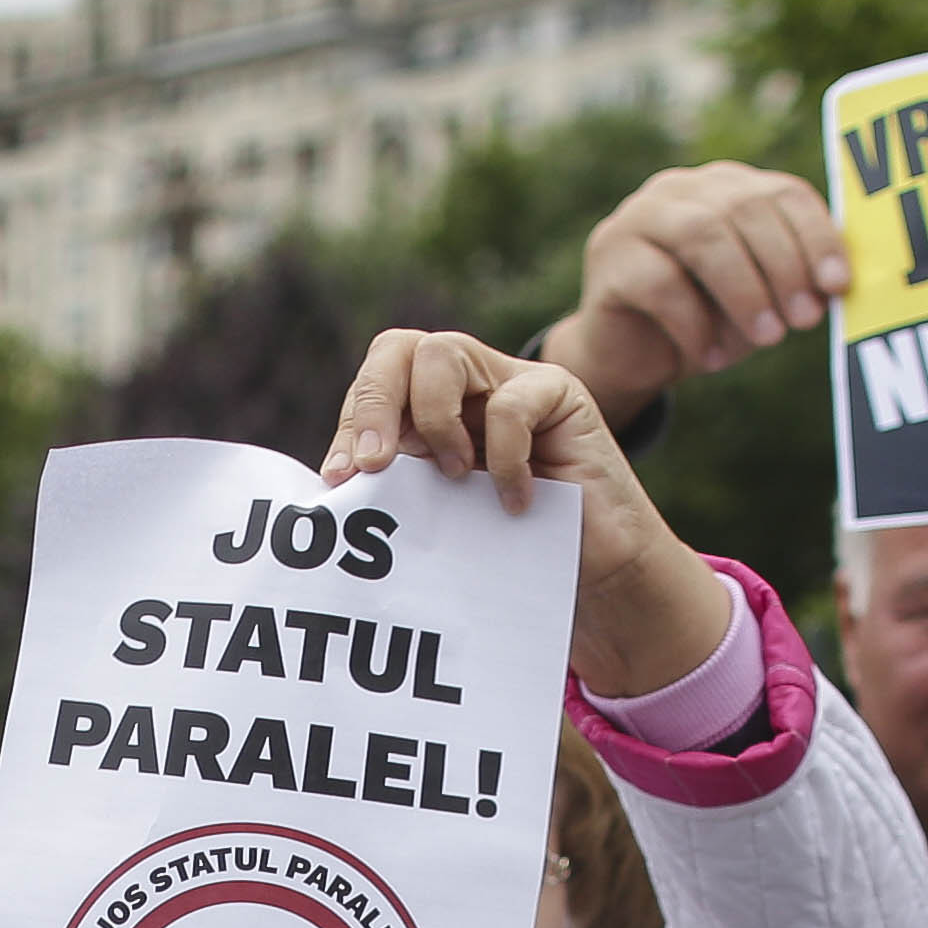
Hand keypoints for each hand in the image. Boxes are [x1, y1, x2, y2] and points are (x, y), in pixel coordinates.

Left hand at [320, 330, 731, 699]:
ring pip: (443, 352)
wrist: (596, 579)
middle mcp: (465, 387)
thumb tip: (331, 482)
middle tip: (372, 465)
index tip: (342, 479)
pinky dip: (502, 456)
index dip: (352, 422)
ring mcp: (512, 383)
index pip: (375, 383)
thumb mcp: (438, 520)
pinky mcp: (561, 395)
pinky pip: (514, 402)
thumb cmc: (512, 553)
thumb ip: (397, 490)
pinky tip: (513, 501)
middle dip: (373, 403)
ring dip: (433, 418)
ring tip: (452, 476)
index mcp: (427, 411)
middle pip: (398, 348)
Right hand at [535, 161, 848, 414]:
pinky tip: (710, 358)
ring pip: (702, 236)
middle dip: (783, 266)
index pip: (783, 193)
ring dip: (744, 290)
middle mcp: (683, 188)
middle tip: (804, 321)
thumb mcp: (762, 301)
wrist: (634, 355)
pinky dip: (693, 324)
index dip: (817, 237)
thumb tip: (835, 288)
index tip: (838, 286)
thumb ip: (794, 284)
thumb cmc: (708, 320)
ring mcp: (640, 216)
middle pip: (743, 208)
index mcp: (729, 187)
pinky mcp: (609, 255)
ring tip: (769, 339)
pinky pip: (659, 282)